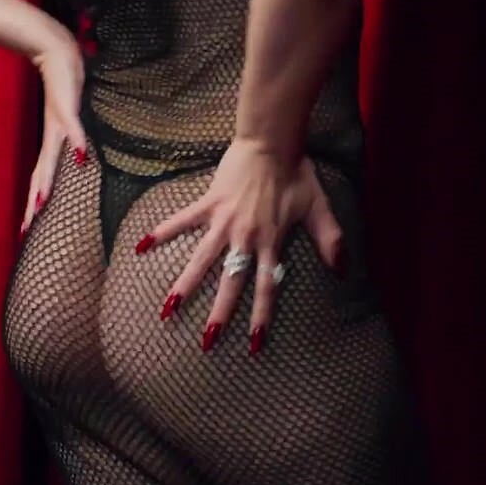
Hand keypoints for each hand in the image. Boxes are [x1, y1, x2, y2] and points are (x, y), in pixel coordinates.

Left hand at [20, 33, 87, 234]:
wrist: (57, 51)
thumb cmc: (65, 81)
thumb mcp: (68, 112)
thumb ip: (73, 131)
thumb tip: (78, 154)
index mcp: (52, 139)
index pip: (41, 175)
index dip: (35, 200)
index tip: (27, 226)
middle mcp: (52, 134)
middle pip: (41, 173)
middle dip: (34, 200)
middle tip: (26, 227)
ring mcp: (59, 120)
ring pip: (50, 155)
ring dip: (47, 179)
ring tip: (41, 203)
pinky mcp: (68, 106)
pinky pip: (73, 125)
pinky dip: (76, 140)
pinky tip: (80, 156)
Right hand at [136, 138, 343, 352]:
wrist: (272, 141)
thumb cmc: (297, 173)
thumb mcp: (318, 207)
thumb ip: (331, 240)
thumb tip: (344, 271)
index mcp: (272, 241)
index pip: (267, 285)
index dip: (261, 315)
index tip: (253, 343)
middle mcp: (246, 236)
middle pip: (231, 282)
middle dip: (219, 313)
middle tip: (206, 342)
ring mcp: (224, 220)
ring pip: (201, 259)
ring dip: (185, 285)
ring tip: (167, 309)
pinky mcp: (209, 202)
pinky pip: (182, 220)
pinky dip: (162, 231)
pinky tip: (141, 246)